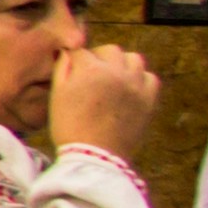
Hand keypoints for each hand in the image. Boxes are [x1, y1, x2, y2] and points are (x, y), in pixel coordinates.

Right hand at [48, 43, 159, 159]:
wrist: (95, 156)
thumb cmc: (70, 127)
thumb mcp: (57, 96)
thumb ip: (62, 69)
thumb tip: (67, 53)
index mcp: (90, 68)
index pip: (81, 51)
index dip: (74, 59)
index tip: (71, 68)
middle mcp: (116, 71)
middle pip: (109, 50)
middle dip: (99, 57)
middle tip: (91, 73)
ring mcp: (136, 84)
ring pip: (133, 59)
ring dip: (122, 64)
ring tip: (113, 77)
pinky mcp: (149, 99)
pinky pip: (150, 78)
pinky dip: (141, 79)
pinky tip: (130, 88)